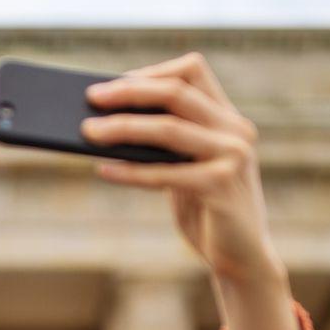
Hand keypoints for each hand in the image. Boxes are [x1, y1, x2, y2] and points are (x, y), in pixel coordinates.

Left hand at [85, 54, 300, 329]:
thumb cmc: (206, 210)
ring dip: (122, 128)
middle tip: (91, 98)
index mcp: (229, 118)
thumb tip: (107, 121)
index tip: (115, 83)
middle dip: (129, 92)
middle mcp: (236, 130)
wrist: (241, 258)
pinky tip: (103, 170)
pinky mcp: (221, 187)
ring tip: (88, 133)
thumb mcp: (189, 168)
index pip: (192, 71)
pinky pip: (164, 173)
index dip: (151, 71)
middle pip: (176, 93)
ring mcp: (233, 157)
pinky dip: (130, 171)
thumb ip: (167, 143)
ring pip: (168, 129)